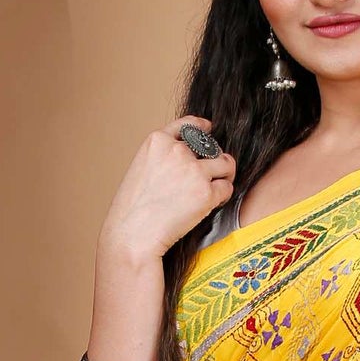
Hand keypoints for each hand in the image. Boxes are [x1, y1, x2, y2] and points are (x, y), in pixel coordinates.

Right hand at [98, 114, 236, 264]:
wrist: (133, 236)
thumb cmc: (132, 211)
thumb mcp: (141, 170)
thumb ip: (162, 158)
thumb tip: (187, 160)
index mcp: (157, 141)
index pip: (188, 125)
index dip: (202, 128)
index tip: (209, 129)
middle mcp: (177, 150)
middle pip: (210, 146)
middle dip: (213, 159)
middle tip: (209, 176)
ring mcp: (193, 170)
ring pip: (225, 164)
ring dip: (224, 175)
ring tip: (215, 189)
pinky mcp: (206, 192)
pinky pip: (227, 187)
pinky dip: (223, 196)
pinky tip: (211, 204)